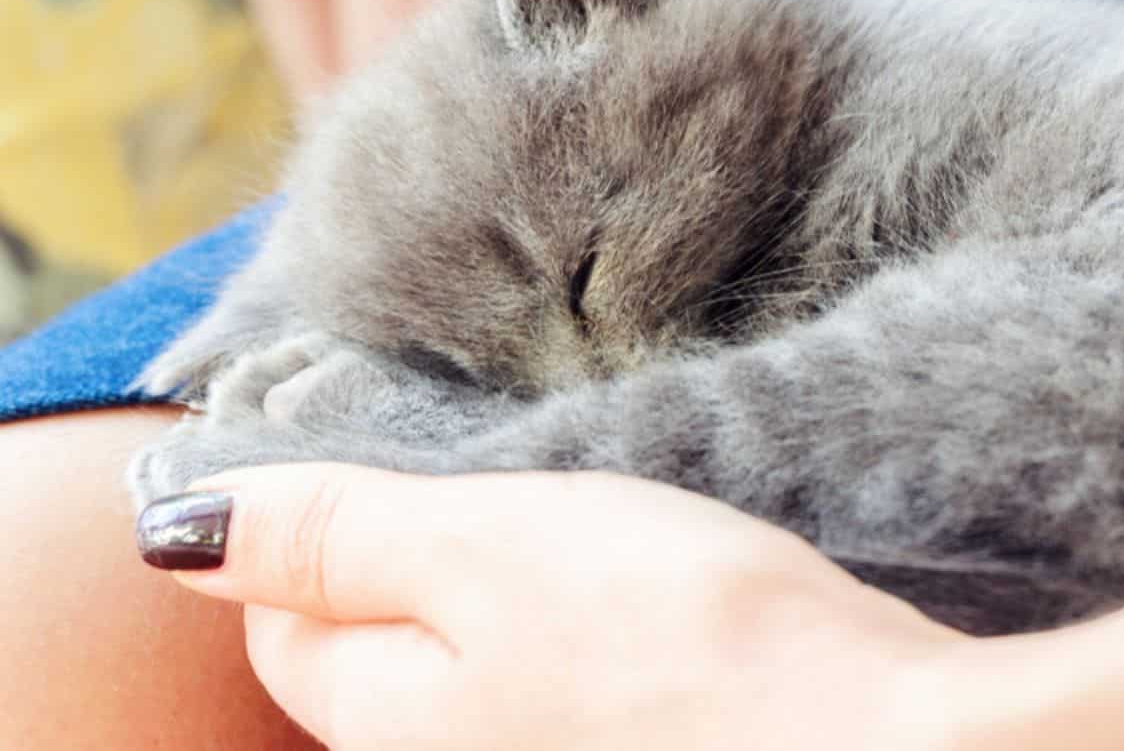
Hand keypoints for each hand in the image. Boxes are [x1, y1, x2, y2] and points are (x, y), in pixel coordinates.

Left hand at [137, 464, 968, 749]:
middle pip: (383, 653)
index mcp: (387, 724)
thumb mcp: (490, 547)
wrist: (884, 749)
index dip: (335, 519)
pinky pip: (555, 697)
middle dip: (431, 558)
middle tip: (532, 492)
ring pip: (475, 672)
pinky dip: (584, 641)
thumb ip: (333, 535)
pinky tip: (654, 613)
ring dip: (516, 596)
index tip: (421, 458)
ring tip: (607, 548)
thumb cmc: (688, 640)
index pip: (284, 617)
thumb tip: (182, 529)